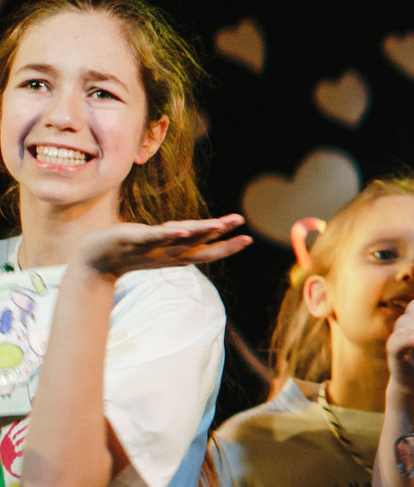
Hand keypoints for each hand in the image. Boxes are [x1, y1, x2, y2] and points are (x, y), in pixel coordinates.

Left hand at [71, 213, 247, 278]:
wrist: (92, 261)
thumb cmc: (124, 251)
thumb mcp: (155, 243)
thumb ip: (172, 237)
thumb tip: (188, 230)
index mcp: (175, 255)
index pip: (206, 251)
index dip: (227, 247)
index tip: (248, 239)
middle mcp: (167, 254)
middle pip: (200, 247)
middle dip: (223, 241)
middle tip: (246, 235)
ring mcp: (151, 248)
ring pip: (181, 240)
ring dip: (201, 233)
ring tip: (220, 225)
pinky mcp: (132, 240)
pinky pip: (152, 238)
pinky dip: (167, 235)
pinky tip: (179, 230)